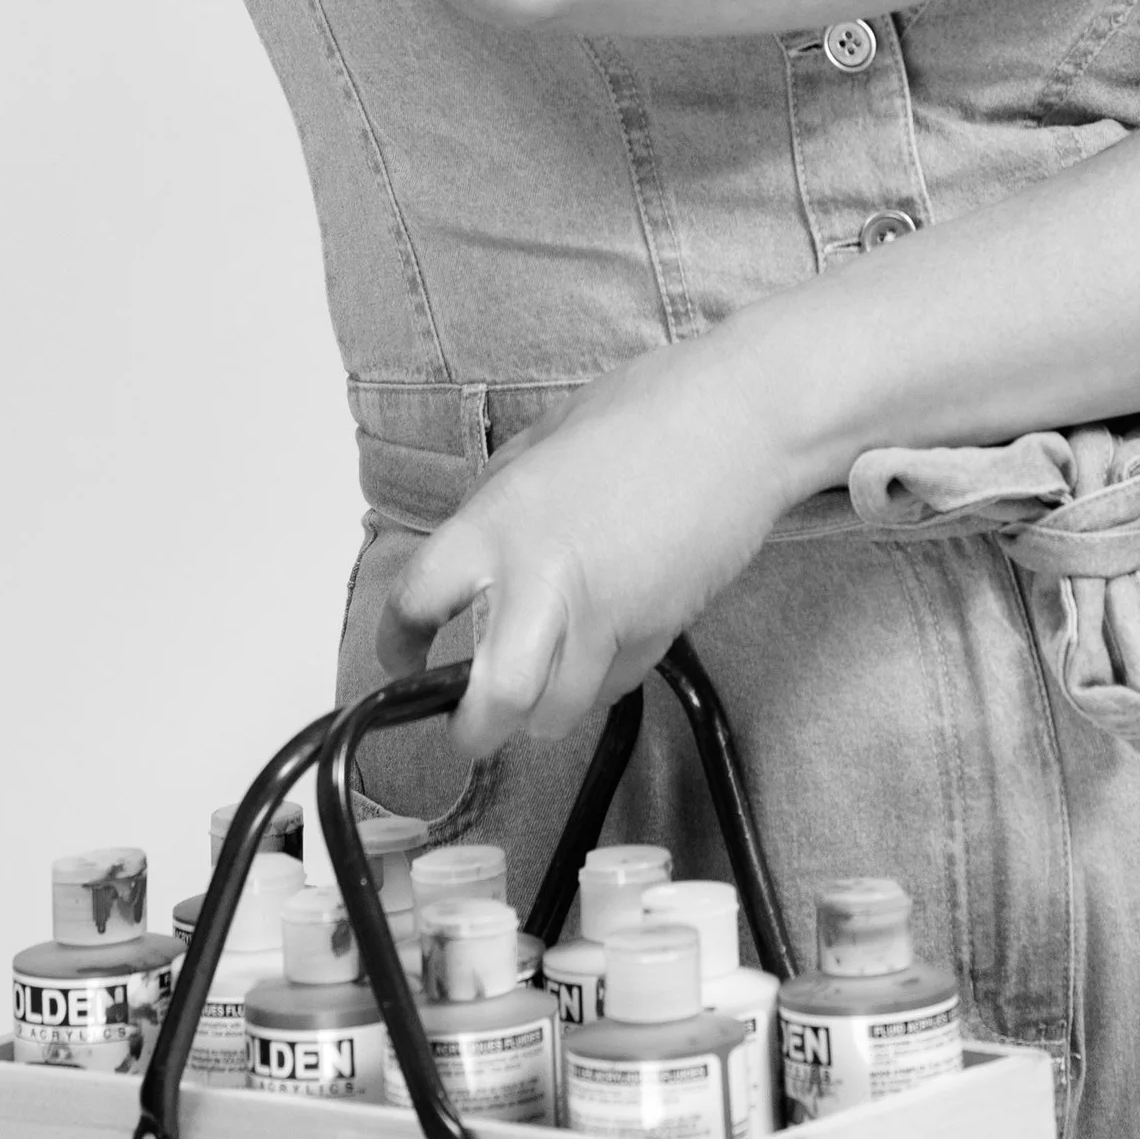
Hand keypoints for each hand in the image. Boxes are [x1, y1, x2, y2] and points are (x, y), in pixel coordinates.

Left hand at [374, 337, 798, 758]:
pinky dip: (604, 681)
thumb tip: (476, 535)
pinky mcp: (660, 632)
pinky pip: (616, 682)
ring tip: (542, 693)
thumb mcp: (548, 437)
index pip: (417, 600)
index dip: (397, 643)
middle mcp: (542, 578)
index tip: (402, 659)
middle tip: (469, 728)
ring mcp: (606, 613)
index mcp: (499, 520)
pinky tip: (608, 644)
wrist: (741, 420)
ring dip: (545, 712)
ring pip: (560, 711)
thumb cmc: (650, 408)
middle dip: (476, 730)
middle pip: (496, 699)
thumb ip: (502, 494)